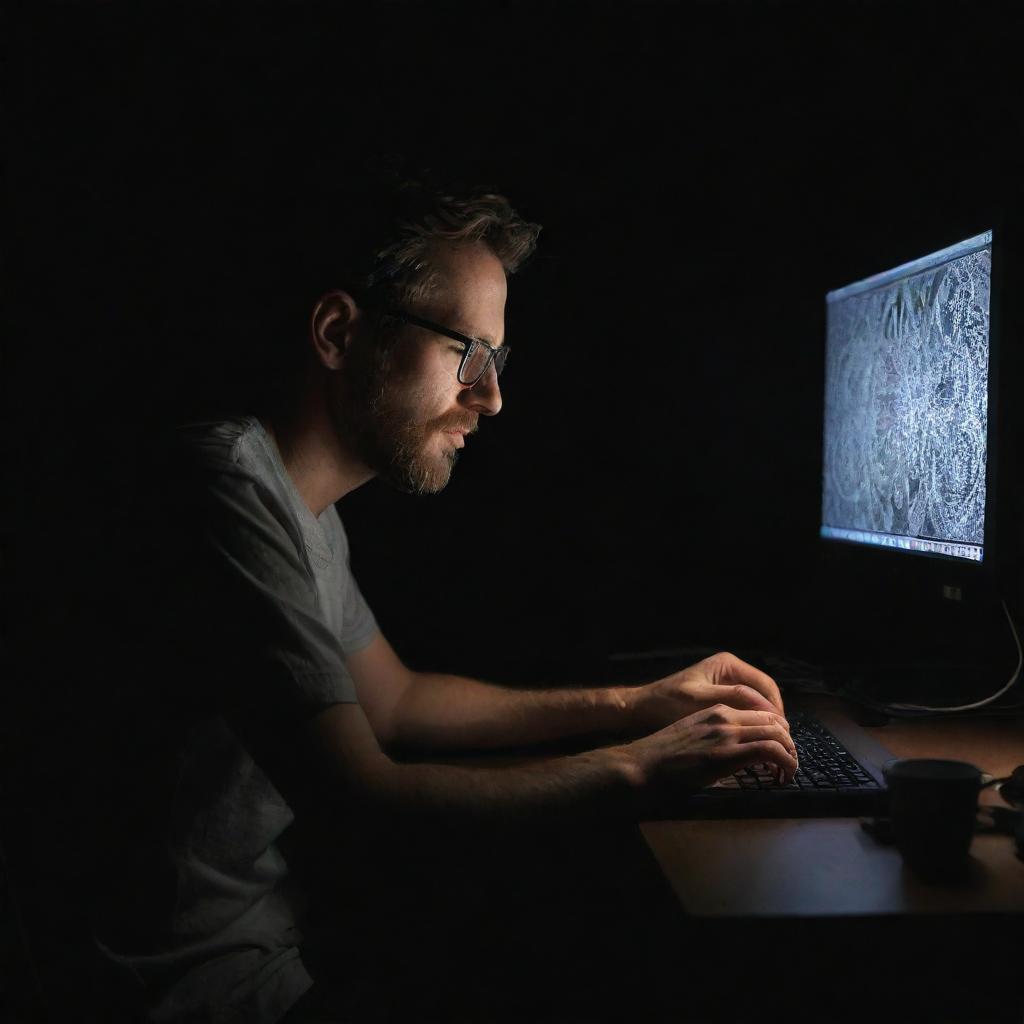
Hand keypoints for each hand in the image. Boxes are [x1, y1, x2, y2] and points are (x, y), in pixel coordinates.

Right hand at [624, 703, 797, 791]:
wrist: (642, 764)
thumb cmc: (660, 758)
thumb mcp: (690, 738)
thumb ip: (712, 740)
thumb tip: (731, 758)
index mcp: (714, 711)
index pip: (759, 713)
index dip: (777, 731)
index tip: (779, 750)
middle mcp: (723, 717)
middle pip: (773, 721)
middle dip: (789, 742)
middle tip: (790, 762)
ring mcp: (726, 733)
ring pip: (777, 734)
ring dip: (791, 754)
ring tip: (789, 771)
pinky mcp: (728, 753)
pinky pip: (770, 751)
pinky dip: (785, 763)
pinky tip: (783, 776)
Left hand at [627, 651, 783, 735]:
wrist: (643, 709)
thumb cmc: (667, 703)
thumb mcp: (699, 700)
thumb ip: (732, 699)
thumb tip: (765, 709)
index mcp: (728, 664)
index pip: (764, 685)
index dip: (775, 710)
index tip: (781, 732)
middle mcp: (731, 671)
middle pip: (765, 694)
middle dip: (774, 717)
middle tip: (781, 741)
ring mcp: (727, 684)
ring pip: (758, 704)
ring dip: (766, 722)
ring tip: (771, 743)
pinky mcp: (722, 699)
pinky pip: (746, 711)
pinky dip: (753, 724)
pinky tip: (754, 741)